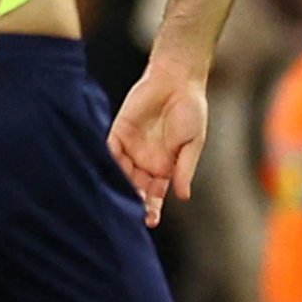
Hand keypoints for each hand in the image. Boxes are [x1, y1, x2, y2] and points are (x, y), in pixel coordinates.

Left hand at [108, 59, 209, 222]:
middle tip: (133, 214)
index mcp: (166, 166)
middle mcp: (146, 160)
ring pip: (121, 174)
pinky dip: (107, 165)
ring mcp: (131, 147)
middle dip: (135, 202)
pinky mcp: (118, 132)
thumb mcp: (194, 143)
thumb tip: (183, 196)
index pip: (156, 193)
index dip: (152, 207)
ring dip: (121, 188)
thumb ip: (186, 169)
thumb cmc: (191, 109)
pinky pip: (109, 152)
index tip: (150, 221)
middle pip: (136, 188)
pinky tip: (107, 177)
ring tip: (122, 200)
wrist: (177, 79)